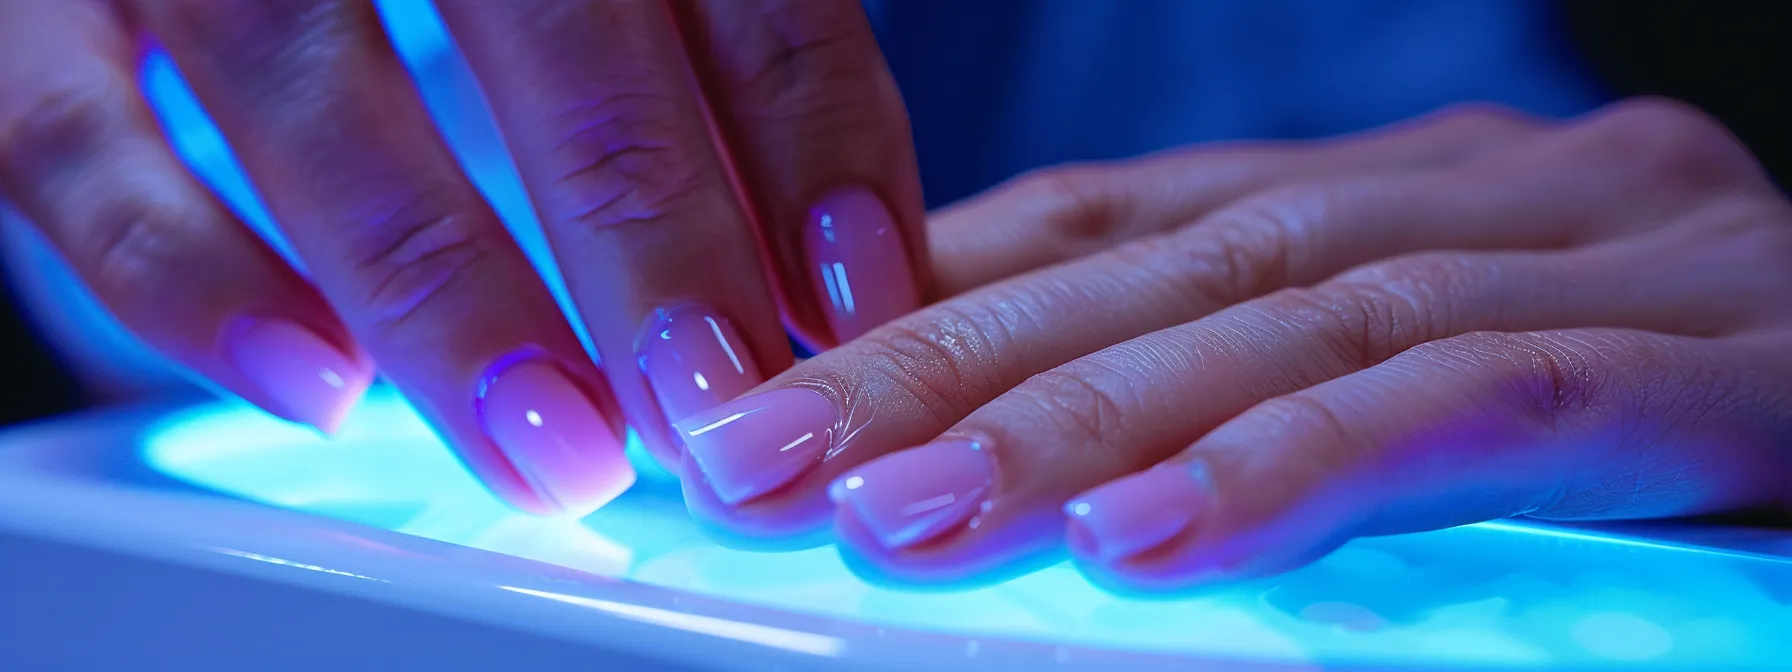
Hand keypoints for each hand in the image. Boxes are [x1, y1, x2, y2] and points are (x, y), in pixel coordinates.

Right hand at [0, 0, 925, 515]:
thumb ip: (700, 56)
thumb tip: (836, 250)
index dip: (808, 140)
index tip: (852, 300)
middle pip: (553, 26)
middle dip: (650, 233)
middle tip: (717, 401)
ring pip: (311, 85)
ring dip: (452, 290)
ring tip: (557, 443)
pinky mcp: (26, 10)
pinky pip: (71, 147)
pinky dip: (191, 280)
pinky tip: (318, 389)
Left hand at [669, 99, 1791, 590]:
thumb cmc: (1665, 458)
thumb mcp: (1405, 418)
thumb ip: (1242, 418)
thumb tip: (1027, 476)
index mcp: (1398, 200)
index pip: (1124, 226)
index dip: (935, 296)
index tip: (765, 378)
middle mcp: (1496, 191)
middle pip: (1177, 267)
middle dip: (955, 365)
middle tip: (767, 455)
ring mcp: (1623, 251)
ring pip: (1304, 315)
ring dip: (1089, 420)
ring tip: (909, 513)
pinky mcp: (1737, 358)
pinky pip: (1488, 406)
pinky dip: (1306, 469)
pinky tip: (1158, 542)